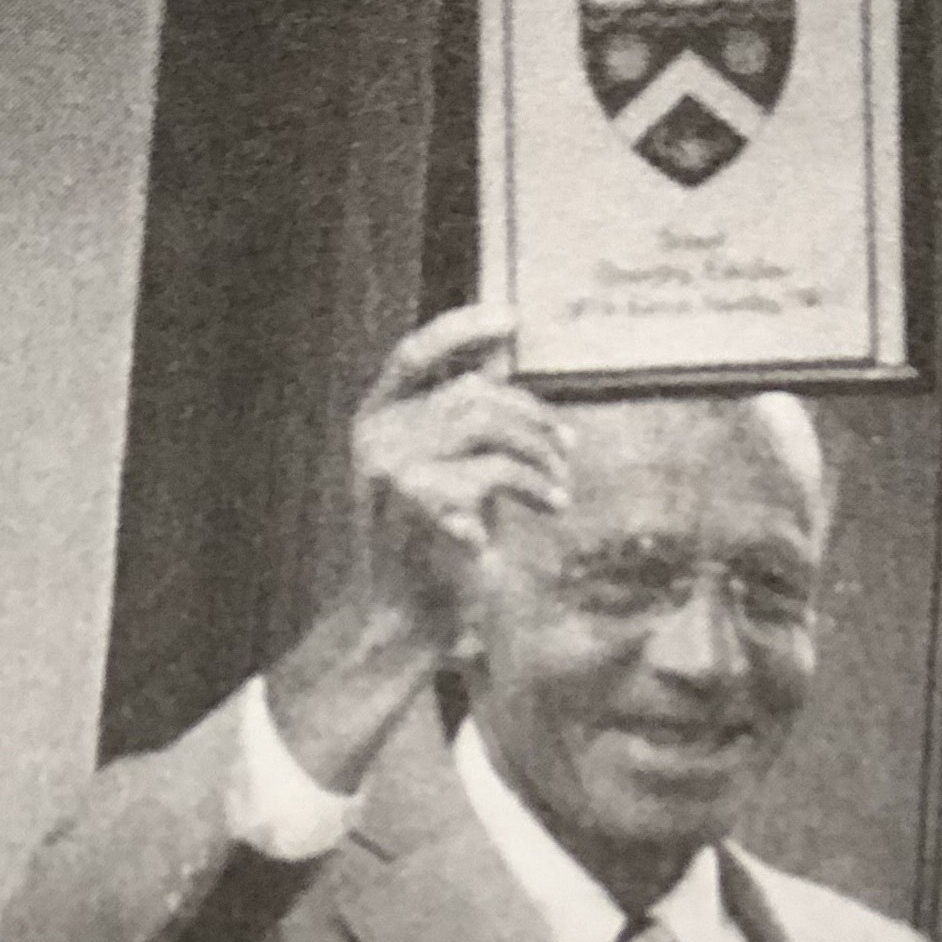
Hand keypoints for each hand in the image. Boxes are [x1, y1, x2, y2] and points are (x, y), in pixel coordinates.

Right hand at [345, 303, 569, 652]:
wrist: (406, 622)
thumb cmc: (430, 549)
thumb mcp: (442, 472)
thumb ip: (459, 424)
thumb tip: (498, 366)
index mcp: (374, 421)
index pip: (414, 354)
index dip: (460, 330)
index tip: (510, 319)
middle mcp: (375, 436)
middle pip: (470, 393)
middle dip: (531, 416)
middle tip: (567, 446)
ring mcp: (393, 467)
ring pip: (487, 424)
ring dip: (539, 452)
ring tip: (560, 484)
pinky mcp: (421, 501)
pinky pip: (498, 473)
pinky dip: (536, 488)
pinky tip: (552, 506)